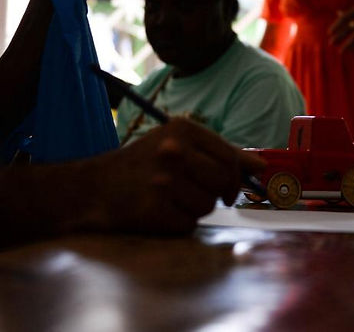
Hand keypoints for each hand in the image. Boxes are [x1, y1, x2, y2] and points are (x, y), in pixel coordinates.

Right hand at [87, 118, 265, 234]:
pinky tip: (158, 211)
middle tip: (193, 192)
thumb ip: (221, 153)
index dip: (234, 176)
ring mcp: (163, 180)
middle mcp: (173, 151)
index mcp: (182, 129)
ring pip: (208, 206)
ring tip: (169, 198)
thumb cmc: (142, 164)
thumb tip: (261, 165)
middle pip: (223, 182)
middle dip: (216, 193)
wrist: (93, 187)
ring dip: (194, 208)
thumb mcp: (179, 145)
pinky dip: (177, 223)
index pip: (229, 157)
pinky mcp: (154, 209)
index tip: (226, 186)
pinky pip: (188, 224)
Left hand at [328, 0, 353, 51]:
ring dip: (348, 43)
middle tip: (330, 42)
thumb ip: (350, 12)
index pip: (344, 17)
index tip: (328, 33)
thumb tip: (337, 12)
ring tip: (340, 51)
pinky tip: (351, 50)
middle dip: (339, 35)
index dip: (336, 25)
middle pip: (349, 27)